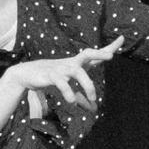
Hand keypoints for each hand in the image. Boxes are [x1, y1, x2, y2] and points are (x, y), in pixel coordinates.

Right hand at [1, 39, 122, 119]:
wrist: (26, 74)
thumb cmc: (51, 78)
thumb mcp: (69, 87)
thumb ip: (82, 97)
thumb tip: (94, 109)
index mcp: (77, 64)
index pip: (95, 55)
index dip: (109, 47)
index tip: (122, 39)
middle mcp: (71, 64)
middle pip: (88, 54)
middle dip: (99, 53)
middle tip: (111, 57)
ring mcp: (61, 68)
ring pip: (78, 72)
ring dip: (88, 85)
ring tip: (93, 99)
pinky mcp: (51, 75)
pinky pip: (62, 83)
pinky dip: (69, 92)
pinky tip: (72, 102)